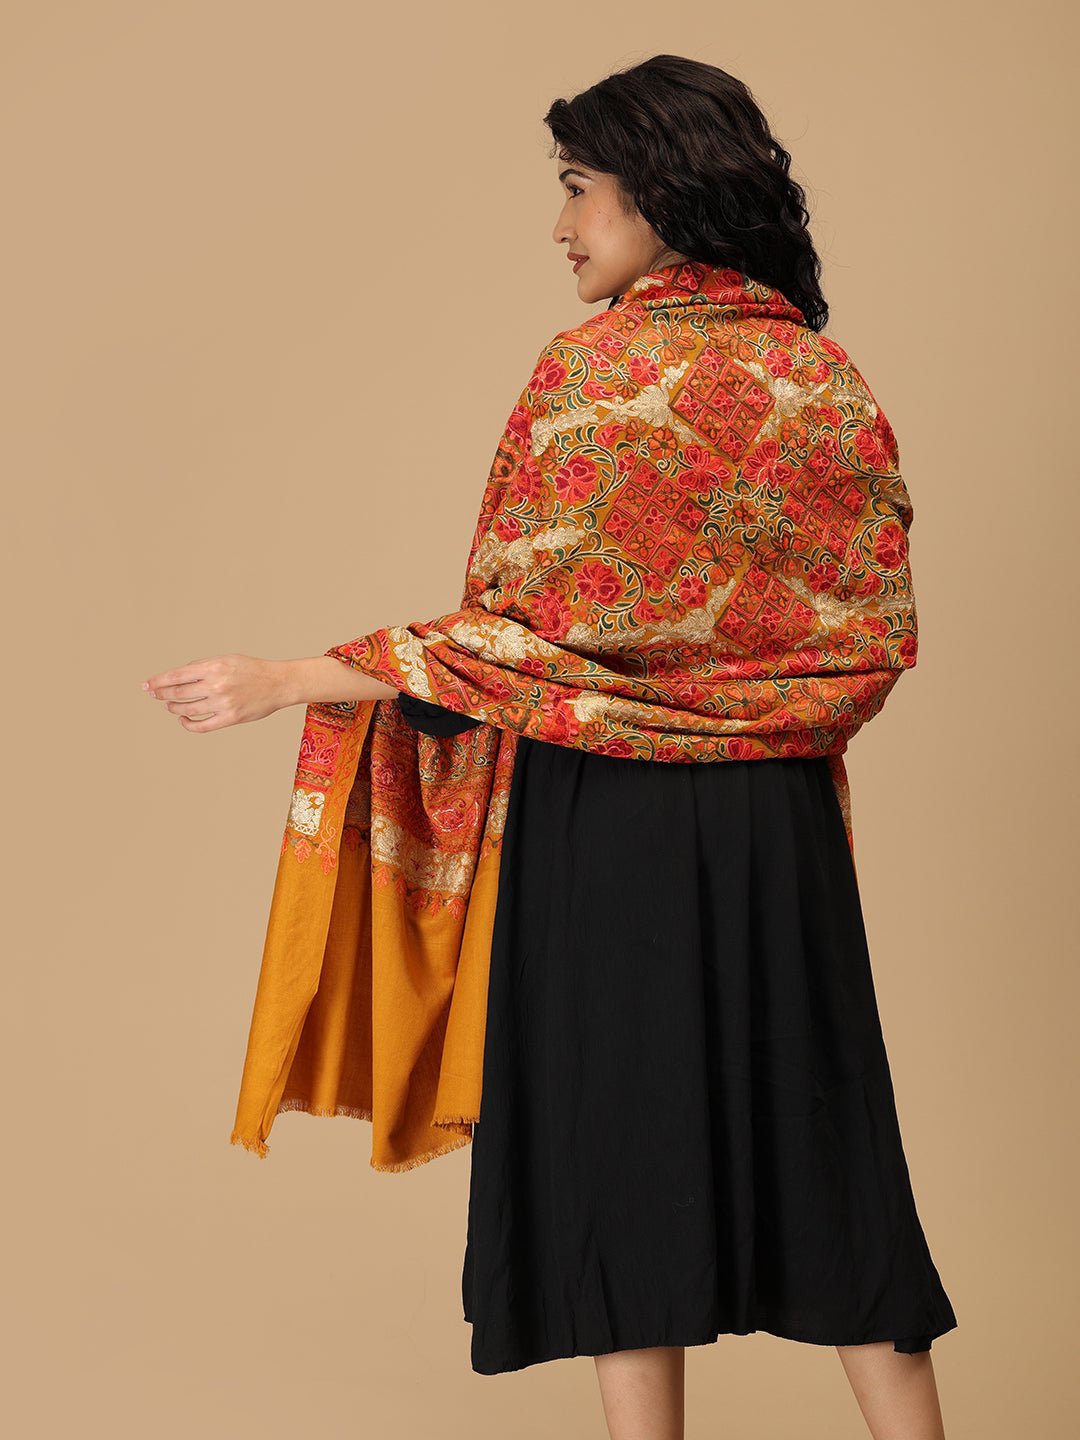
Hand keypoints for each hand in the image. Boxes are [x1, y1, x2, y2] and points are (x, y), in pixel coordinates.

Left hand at [142, 654, 289, 731]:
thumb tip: (178, 676)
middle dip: (162, 694)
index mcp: (214, 667)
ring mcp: (223, 703)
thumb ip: (202, 666)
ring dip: (174, 708)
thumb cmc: (252, 670)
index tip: (147, 686)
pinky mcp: (230, 718)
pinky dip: (188, 724)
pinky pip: (202, 726)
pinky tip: (183, 719)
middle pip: (178, 693)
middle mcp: (216, 685)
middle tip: (155, 695)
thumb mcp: (226, 659)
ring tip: (171, 705)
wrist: (278, 683)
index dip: (158, 682)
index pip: (177, 676)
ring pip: (187, 709)